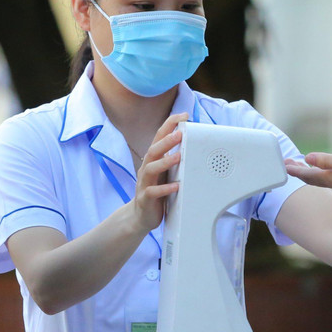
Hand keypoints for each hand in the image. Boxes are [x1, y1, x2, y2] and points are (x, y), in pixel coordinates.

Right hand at [131, 113, 187, 232]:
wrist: (140, 216)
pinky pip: (153, 192)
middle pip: (153, 150)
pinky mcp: (145, 198)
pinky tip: (176, 186)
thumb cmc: (156, 191)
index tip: (183, 115)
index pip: (159, 138)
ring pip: (151, 168)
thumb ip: (174, 159)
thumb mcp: (166, 172)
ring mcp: (144, 183)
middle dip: (167, 140)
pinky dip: (165, 188)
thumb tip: (191, 143)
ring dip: (166, 161)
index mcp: (153, 160)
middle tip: (180, 132)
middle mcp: (147, 168)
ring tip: (179, 156)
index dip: (170, 125)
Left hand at [285, 149, 331, 196]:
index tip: (283, 164)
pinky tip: (318, 168)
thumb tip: (308, 158)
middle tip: (286, 164)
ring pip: (318, 177)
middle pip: (310, 178)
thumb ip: (328, 161)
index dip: (294, 170)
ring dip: (306, 171)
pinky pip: (326, 177)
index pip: (308, 175)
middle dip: (297, 171)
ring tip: (297, 165)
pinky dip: (317, 172)